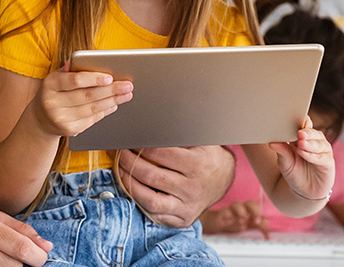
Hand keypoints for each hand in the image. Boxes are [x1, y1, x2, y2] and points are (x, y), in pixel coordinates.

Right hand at [32, 63, 132, 137]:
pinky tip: (114, 104)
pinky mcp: (69, 130)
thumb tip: (86, 59)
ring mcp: (61, 118)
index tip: (110, 77)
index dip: (94, 79)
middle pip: (87, 95)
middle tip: (127, 85)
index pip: (74, 80)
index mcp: (50, 84)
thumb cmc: (54, 92)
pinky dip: (105, 111)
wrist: (41, 119)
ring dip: (112, 101)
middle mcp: (53, 102)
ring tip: (126, 94)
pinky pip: (92, 119)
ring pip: (92, 108)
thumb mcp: (57, 78)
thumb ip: (71, 69)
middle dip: (111, 90)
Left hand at [116, 145, 235, 227]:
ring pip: (149, 199)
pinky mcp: (182, 219)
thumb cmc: (205, 156)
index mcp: (198, 164)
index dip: (140, 146)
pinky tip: (132, 188)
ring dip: (129, 183)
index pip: (159, 154)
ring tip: (121, 170)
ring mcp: (187, 206)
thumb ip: (178, 134)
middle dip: (129, 162)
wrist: (222, 180)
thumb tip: (149, 125)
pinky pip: (154, 214)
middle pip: (151, 176)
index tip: (130, 141)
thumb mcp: (199, 141)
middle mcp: (193, 188)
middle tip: (120, 153)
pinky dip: (139, 201)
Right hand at [199, 201, 269, 236]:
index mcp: (247, 210)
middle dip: (255, 210)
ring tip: (242, 221)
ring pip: (237, 204)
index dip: (262, 213)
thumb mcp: (246, 226)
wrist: (214, 223)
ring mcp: (230, 210)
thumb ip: (258, 226)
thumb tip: (269, 229)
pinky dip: (228, 214)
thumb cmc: (231, 222)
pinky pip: (224, 211)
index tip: (266, 221)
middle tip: (257, 221)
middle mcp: (240, 209)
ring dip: (241, 212)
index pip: (257, 207)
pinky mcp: (220, 214)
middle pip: (249, 203)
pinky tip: (230, 219)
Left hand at [267, 116, 333, 202]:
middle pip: (312, 133)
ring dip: (310, 143)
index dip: (300, 121)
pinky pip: (322, 157)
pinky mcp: (328, 163)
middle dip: (306, 132)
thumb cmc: (294, 172)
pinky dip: (312, 155)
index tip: (293, 118)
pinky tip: (304, 153)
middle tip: (299, 133)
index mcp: (303, 137)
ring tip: (300, 143)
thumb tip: (271, 142)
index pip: (303, 125)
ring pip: (318, 143)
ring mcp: (323, 151)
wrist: (303, 192)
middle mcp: (315, 141)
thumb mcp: (284, 161)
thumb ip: (281, 151)